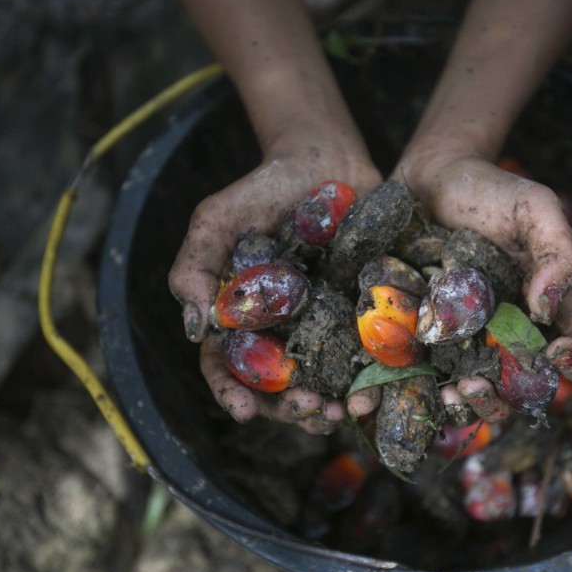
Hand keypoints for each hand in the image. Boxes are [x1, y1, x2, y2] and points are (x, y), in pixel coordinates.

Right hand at [169, 138, 380, 433]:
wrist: (326, 159)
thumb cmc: (262, 188)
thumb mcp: (216, 220)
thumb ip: (195, 268)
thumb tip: (194, 330)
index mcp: (241, 319)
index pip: (227, 367)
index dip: (233, 394)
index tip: (244, 412)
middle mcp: (282, 331)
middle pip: (279, 388)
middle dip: (291, 409)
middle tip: (309, 411)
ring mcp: (325, 326)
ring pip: (325, 382)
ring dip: (332, 405)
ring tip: (343, 412)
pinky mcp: (365, 315)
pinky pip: (369, 354)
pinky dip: (372, 377)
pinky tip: (377, 387)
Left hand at [347, 150, 571, 422]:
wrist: (424, 181)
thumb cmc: (487, 190)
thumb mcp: (533, 207)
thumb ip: (558, 250)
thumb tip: (548, 307)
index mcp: (548, 306)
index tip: (555, 353)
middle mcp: (511, 333)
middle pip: (526, 389)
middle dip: (509, 399)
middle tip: (482, 384)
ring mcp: (468, 343)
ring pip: (481, 397)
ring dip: (472, 407)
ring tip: (455, 391)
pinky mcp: (426, 343)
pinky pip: (429, 381)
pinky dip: (423, 396)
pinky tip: (416, 389)